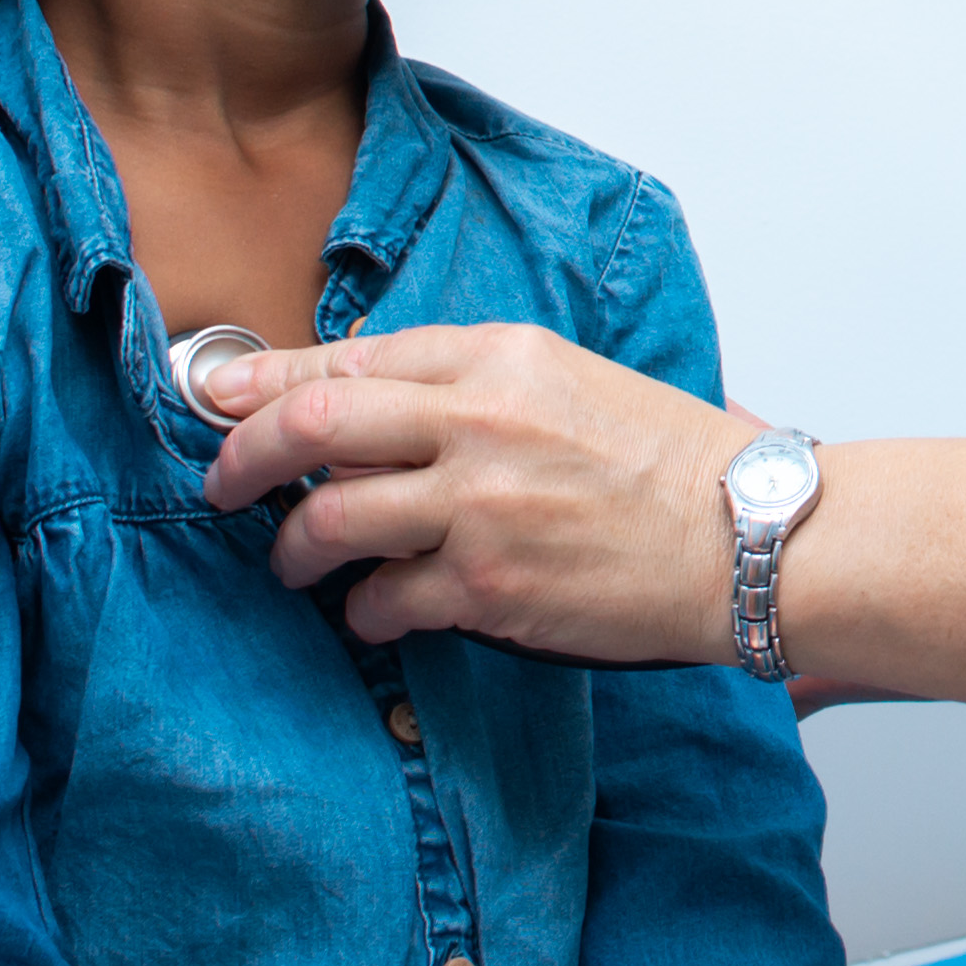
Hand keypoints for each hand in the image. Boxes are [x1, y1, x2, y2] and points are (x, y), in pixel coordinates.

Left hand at [198, 323, 748, 660]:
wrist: (746, 534)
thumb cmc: (669, 462)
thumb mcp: (568, 379)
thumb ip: (472, 380)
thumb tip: (369, 391)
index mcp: (501, 355)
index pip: (352, 357)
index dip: (268, 379)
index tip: (220, 396)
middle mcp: (481, 419)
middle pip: (314, 423)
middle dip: (243, 455)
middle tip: (221, 483)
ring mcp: (480, 503)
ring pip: (330, 518)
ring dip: (293, 548)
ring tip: (293, 561)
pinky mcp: (488, 584)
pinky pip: (382, 599)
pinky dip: (362, 610)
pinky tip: (374, 610)